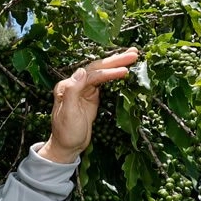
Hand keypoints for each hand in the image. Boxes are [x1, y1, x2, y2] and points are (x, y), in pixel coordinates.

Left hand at [38, 47, 139, 163]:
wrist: (67, 146)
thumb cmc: (66, 132)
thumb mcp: (68, 113)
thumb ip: (72, 91)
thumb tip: (81, 71)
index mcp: (66, 86)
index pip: (90, 75)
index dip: (108, 72)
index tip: (124, 71)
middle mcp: (74, 84)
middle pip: (96, 68)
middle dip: (115, 61)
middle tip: (133, 53)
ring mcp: (83, 89)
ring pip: (101, 72)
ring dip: (116, 63)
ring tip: (133, 55)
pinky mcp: (90, 95)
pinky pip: (103, 81)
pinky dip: (114, 74)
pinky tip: (124, 68)